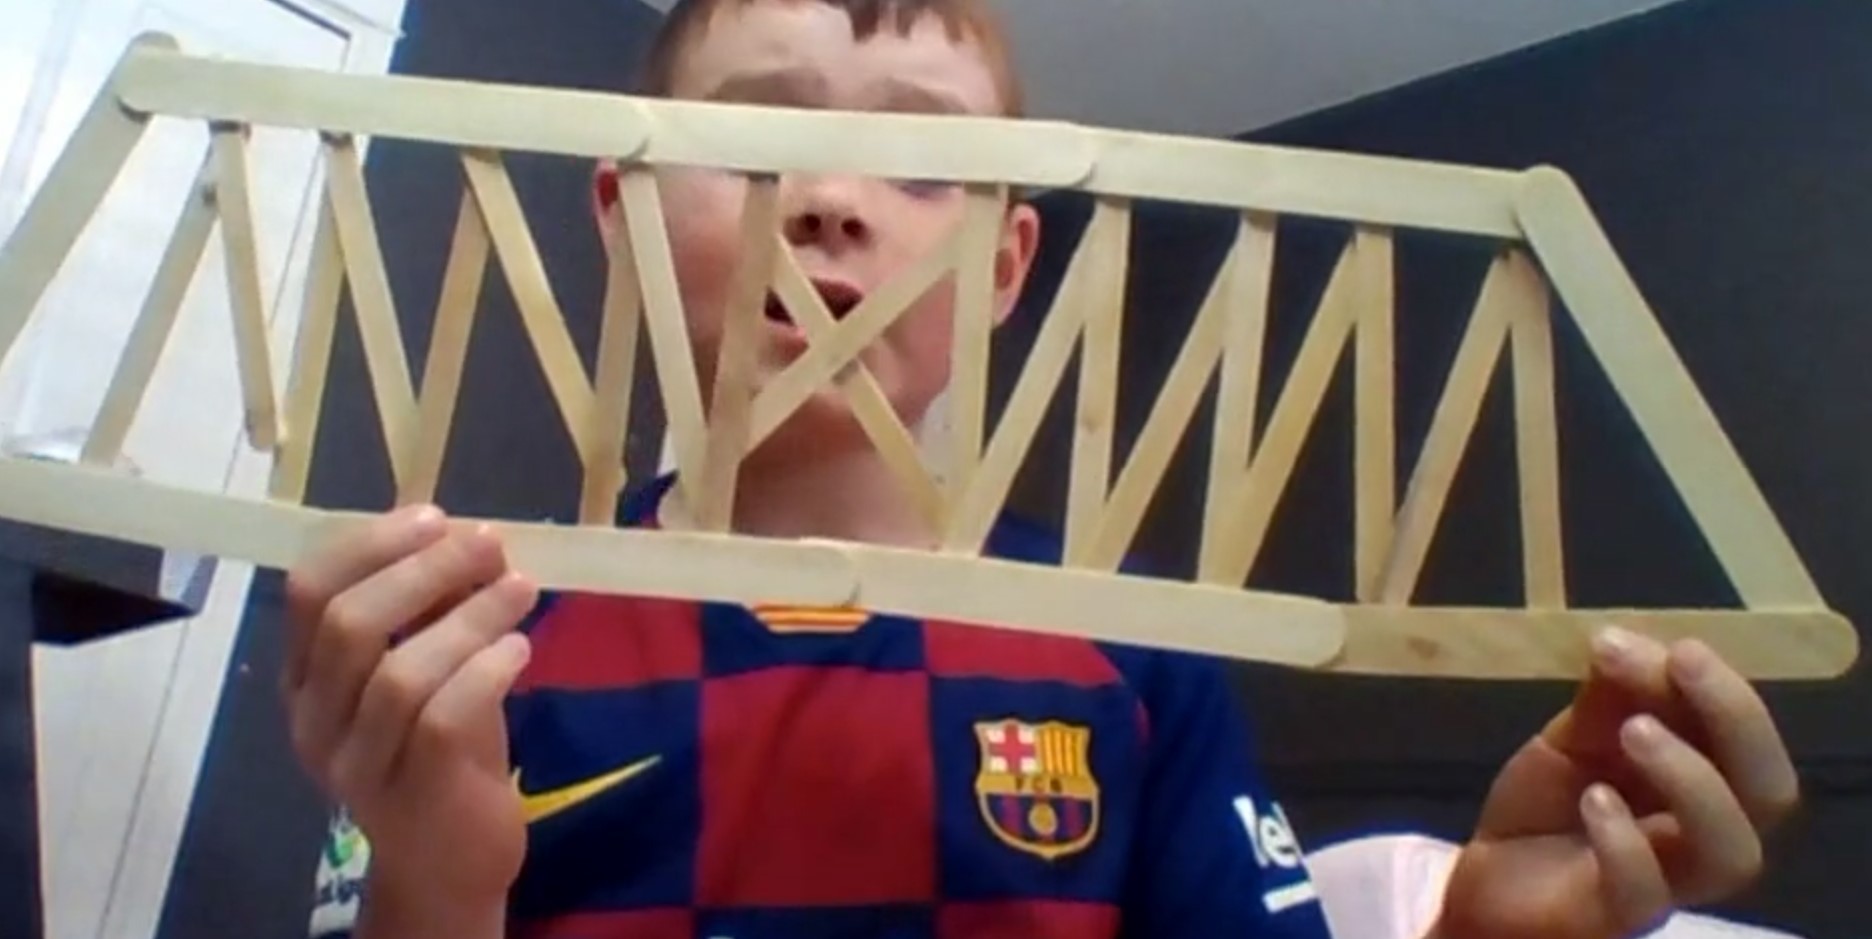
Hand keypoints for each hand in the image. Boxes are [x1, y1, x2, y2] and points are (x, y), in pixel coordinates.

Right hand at [282, 504, 538, 908]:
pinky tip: (519, 650)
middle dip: (425, 571)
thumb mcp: (430, 666)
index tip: (433, 518)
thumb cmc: (441, 748)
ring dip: (467, 617)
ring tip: (520, 591)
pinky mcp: (410, 795)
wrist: (450, 858)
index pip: (308, 592)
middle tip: (488, 545)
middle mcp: (313, 721)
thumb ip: (433, 609)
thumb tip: (468, 537)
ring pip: (398, 673)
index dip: (370, 544)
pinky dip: (484, 671)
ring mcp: (355, 765)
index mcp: (305, 677)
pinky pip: (439, 718)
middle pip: (349, 624)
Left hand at [1433, 628, 1797, 938]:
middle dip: (1734, 718)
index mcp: (1705, 781)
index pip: (1749, 739)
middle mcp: (1703, 834)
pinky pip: (1645, 890)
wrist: (1491, 878)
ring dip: (1691, 777)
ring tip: (1633, 729)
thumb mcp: (1575, 737)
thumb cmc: (1550, 807)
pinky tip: (1593, 800)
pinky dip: (1624, 839)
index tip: (1679, 647)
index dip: (1726, 689)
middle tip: (1680, 663)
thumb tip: (1623, 639)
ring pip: (1730, 851)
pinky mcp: (1617, 914)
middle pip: (1769, 792)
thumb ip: (1608, 696)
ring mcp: (1667, 880)